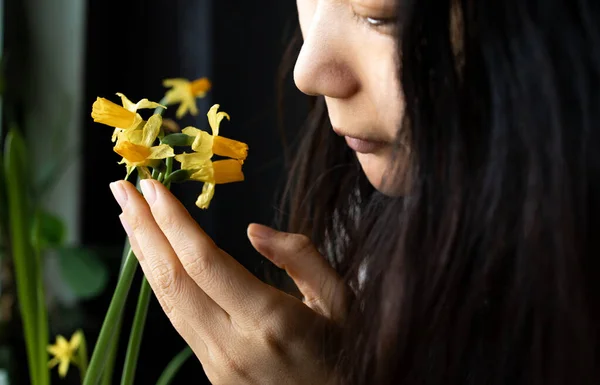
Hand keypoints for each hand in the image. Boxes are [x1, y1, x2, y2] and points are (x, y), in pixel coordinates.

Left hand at [109, 179, 348, 384]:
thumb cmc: (347, 353)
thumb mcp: (342, 301)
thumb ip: (302, 257)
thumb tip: (253, 230)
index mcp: (271, 321)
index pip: (204, 261)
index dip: (173, 221)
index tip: (153, 186)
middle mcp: (234, 345)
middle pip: (173, 279)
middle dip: (144, 229)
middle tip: (123, 190)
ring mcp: (218, 364)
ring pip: (167, 301)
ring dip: (145, 255)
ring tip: (130, 218)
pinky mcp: (213, 371)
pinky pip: (179, 319)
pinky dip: (161, 282)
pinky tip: (156, 260)